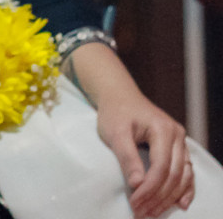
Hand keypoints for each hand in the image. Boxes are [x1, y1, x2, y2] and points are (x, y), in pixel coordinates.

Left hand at [96, 91, 193, 216]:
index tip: (135, 203)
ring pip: (183, 175)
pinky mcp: (178, 147)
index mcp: (162, 129)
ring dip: (170, 197)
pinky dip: (184, 189)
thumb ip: (126, 157)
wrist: (120, 95)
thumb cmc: (115, 112)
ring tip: (154, 212)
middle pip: (174, 174)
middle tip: (142, 213)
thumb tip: (137, 184)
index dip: (149, 188)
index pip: (161, 167)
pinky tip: (180, 204)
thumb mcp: (115, 133)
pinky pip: (186, 171)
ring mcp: (180, 141)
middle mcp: (177, 135)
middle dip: (158, 197)